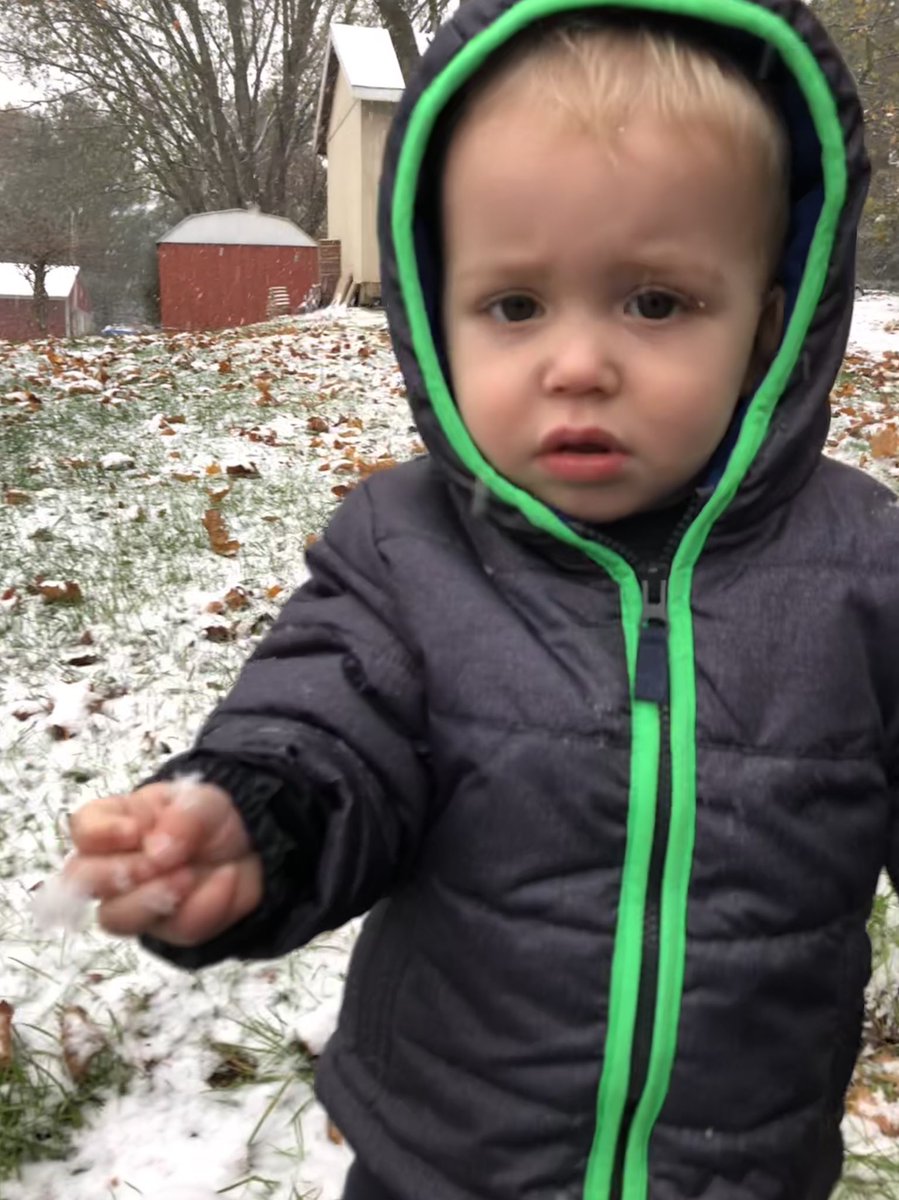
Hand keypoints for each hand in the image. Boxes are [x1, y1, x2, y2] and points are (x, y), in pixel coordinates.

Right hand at [66, 779, 263, 944]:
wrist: (256, 848)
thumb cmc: (215, 817)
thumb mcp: (206, 801)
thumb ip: (183, 818)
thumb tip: (157, 852)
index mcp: (118, 823)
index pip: (83, 829)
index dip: (100, 834)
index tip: (133, 833)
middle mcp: (115, 865)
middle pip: (81, 881)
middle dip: (118, 874)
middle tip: (158, 863)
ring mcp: (137, 901)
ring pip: (114, 918)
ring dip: (150, 900)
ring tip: (188, 878)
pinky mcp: (169, 928)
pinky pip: (176, 929)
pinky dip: (205, 905)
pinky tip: (226, 880)